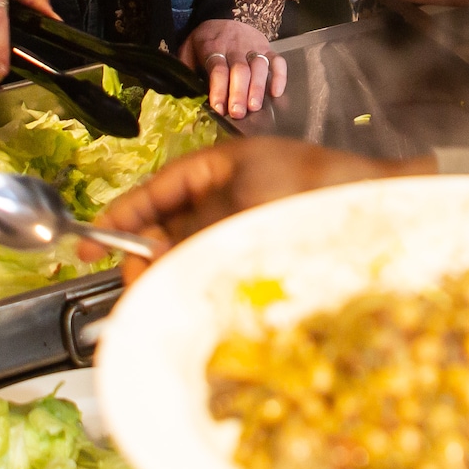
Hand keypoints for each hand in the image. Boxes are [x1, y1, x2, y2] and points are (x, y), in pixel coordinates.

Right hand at [96, 137, 425, 279]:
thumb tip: (155, 256)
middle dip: (143, 255)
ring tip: (157, 298)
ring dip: (169, 274)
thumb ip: (198, 228)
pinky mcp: (258, 252)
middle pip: (166, 228)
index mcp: (217, 167)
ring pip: (188, 252)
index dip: (119, 218)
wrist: (381, 206)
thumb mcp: (248, 199)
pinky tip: (191, 301)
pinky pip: (215, 267)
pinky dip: (198, 283)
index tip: (88, 245)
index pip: (155, 192)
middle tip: (134, 284)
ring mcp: (242, 225)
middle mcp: (225, 195)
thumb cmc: (319, 186)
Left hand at [178, 17, 286, 119]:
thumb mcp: (189, 47)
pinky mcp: (267, 48)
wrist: (228, 13)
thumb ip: (185, 67)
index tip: (218, 107)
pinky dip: (279, 76)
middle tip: (237, 113)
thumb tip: (180, 90)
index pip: (217, 69)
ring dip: (258, 88)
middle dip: (239, 93)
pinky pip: (277, 61)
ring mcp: (254, 47)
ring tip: (255, 107)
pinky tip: (276, 93)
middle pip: (240, 70)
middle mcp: (235, 47)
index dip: (218, 89)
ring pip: (259, 67)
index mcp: (213, 46)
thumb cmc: (207, 39)